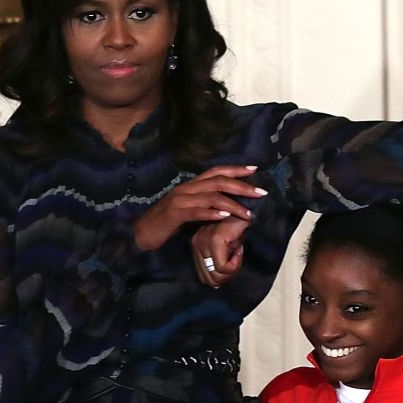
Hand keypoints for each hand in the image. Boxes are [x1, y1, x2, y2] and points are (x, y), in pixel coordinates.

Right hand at [132, 164, 264, 252]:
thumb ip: (205, 203)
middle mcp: (186, 188)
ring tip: (248, 214)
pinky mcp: (174, 214)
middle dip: (242, 186)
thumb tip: (227, 205)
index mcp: (191, 185)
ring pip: (211, 197)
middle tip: (261, 192)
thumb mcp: (189, 209)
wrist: (141, 232)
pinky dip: (212, 213)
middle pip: (218, 181)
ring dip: (232, 205)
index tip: (254, 169)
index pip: (216, 171)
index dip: (235, 169)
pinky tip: (225, 218)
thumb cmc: (167, 222)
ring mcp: (180, 200)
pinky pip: (196, 212)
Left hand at [193, 217, 247, 287]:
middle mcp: (196, 244)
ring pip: (217, 275)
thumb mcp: (225, 248)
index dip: (222, 278)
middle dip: (227, 277)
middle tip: (237, 262)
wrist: (245, 211)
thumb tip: (217, 285)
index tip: (233, 264)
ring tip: (238, 254)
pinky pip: (224, 267)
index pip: (204, 278)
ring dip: (232, 270)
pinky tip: (239, 249)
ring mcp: (203, 242)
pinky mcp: (214, 241)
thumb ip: (219, 263)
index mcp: (196, 246)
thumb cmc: (238, 228)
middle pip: (210, 280)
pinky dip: (236, 263)